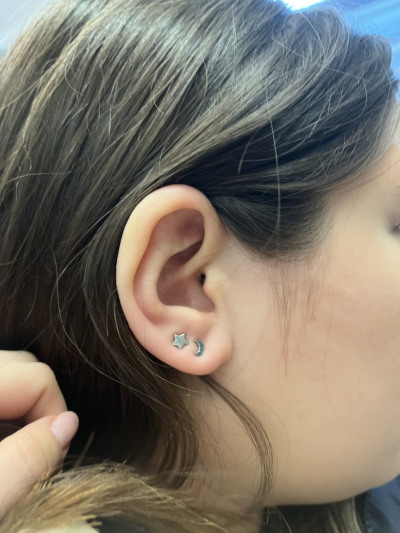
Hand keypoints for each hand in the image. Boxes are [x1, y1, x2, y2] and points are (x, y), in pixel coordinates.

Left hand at [0, 350, 78, 517]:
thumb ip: (25, 459)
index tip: (52, 460)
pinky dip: (6, 407)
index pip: (36, 376)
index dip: (55, 417)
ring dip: (22, 408)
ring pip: (10, 372)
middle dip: (40, 408)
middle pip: (24, 366)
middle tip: (35, 456)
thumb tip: (68, 424)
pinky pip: (0, 383)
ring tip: (12, 451)